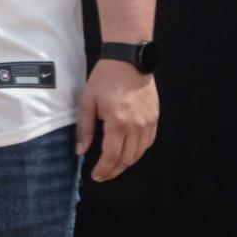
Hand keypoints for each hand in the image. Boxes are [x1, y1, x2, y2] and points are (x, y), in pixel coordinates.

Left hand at [77, 59, 158, 181]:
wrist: (129, 60)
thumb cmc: (105, 79)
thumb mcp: (87, 101)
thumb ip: (84, 128)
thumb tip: (80, 151)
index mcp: (117, 122)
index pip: (112, 155)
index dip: (104, 169)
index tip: (95, 176)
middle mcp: (136, 126)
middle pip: (127, 158)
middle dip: (114, 170)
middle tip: (103, 175)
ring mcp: (149, 123)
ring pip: (139, 153)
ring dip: (126, 163)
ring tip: (113, 166)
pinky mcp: (155, 118)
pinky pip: (148, 143)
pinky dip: (138, 152)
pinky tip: (128, 153)